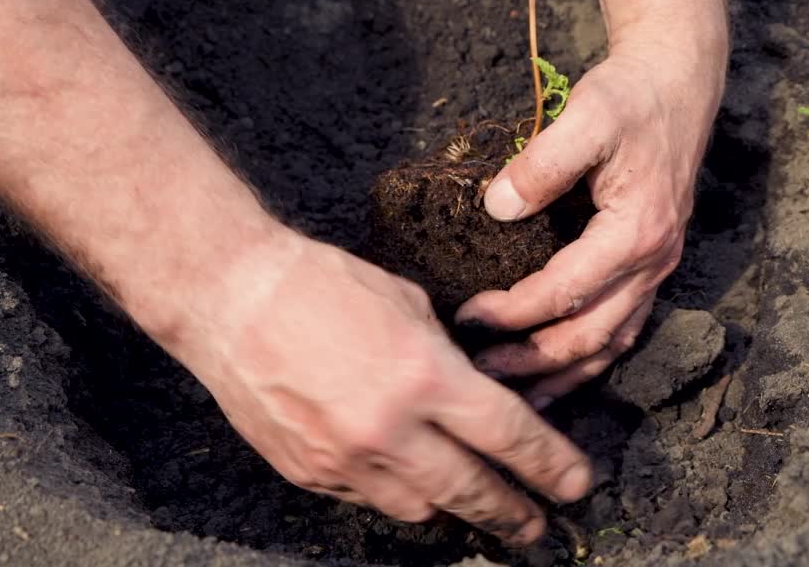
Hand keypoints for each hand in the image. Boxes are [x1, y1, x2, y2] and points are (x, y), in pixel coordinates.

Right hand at [154, 234, 592, 543]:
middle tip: (539, 525)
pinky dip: (397, 493)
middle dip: (514, 511)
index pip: (510, 437)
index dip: (552, 466)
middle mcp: (390, 430)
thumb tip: (471, 389)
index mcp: (425, 377)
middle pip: (472, 491)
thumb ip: (445, 357)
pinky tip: (410, 484)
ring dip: (456, 509)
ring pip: (421, 508)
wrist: (230, 298)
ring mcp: (346, 460)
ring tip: (479, 509)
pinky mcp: (309, 474)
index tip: (577, 483)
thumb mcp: (406, 303)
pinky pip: (369, 499)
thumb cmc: (320, 284)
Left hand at [456, 30, 725, 407]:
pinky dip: (587, 360)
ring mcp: (657, 269)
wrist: (678, 82)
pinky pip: (621, 330)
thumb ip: (542, 164)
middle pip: (589, 335)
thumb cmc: (631, 97)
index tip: (467, 316)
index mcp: (637, 231)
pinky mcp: (650, 266)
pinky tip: (556, 374)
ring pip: (609, 344)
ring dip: (561, 374)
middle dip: (531, 360)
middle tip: (477, 371)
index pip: (566, 291)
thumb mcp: (587, 116)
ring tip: (513, 397)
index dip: (513, 311)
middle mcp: (654, 261)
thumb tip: (496, 208)